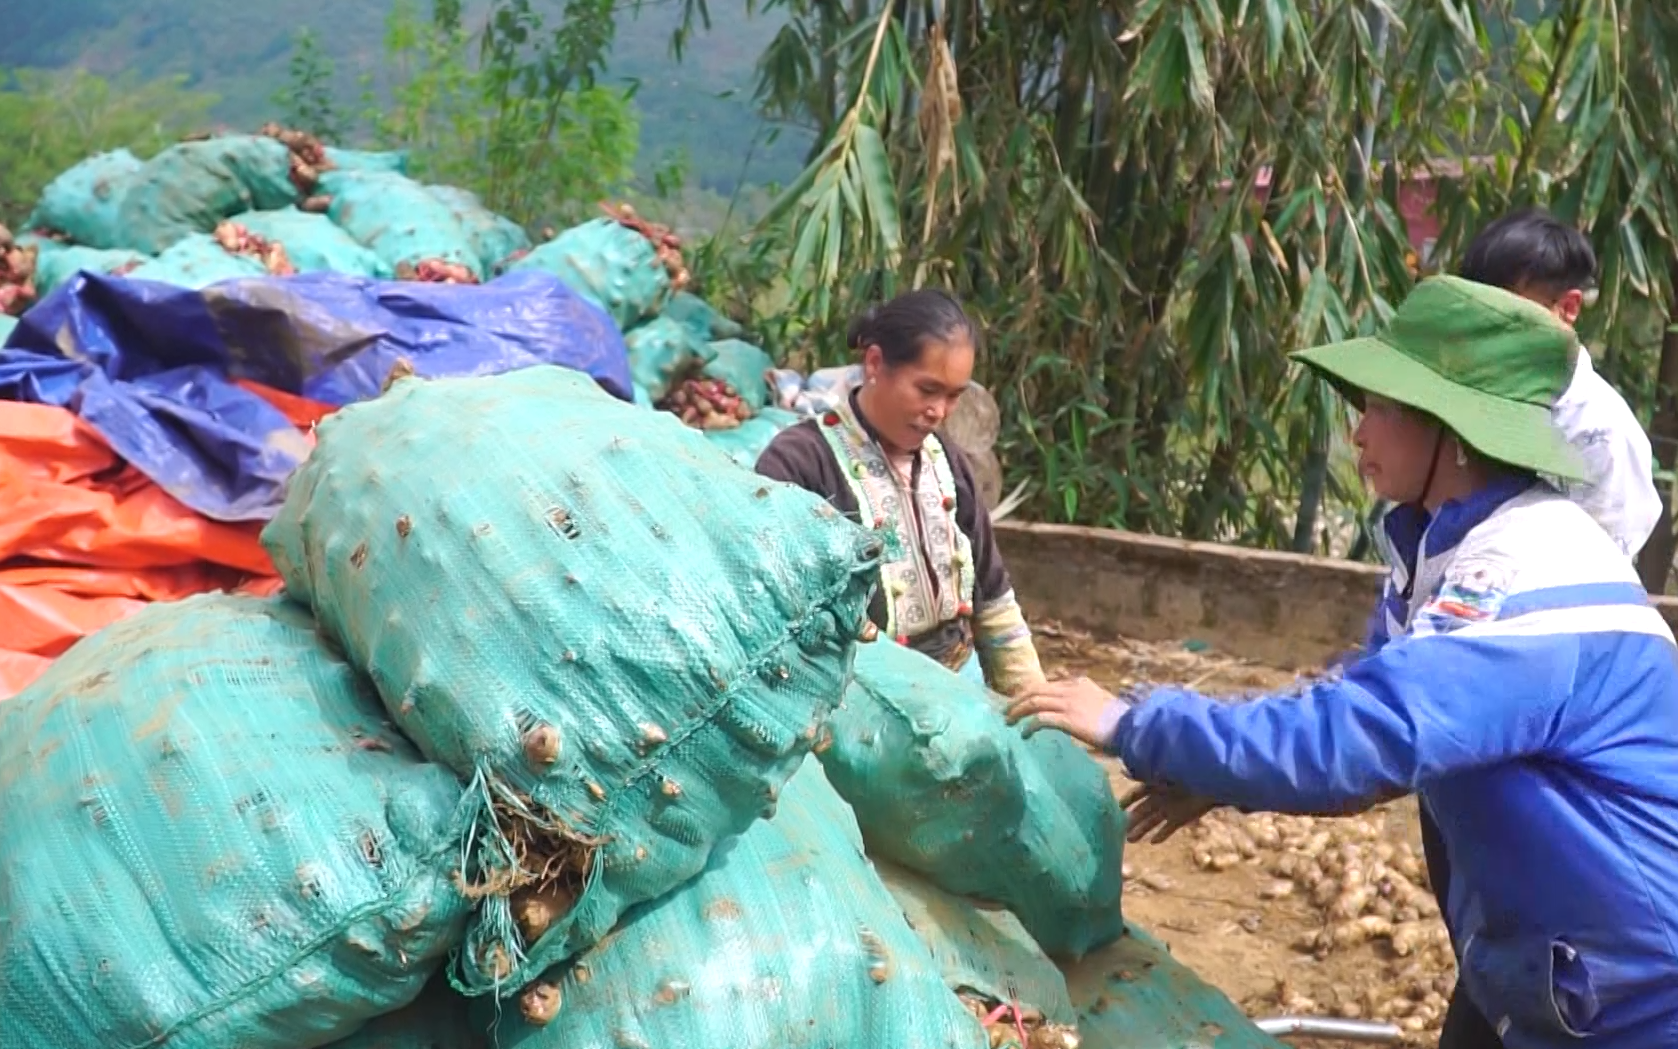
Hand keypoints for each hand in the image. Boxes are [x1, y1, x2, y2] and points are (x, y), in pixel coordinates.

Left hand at [1004, 676, 1130, 748]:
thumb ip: (1086, 705)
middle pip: (1035, 689)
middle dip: (1018, 699)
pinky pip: (1040, 719)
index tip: (1021, 702)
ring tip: (1009, 721)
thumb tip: (1077, 716)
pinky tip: (1024, 734)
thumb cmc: (1121, 723)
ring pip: (1033, 702)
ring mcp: (1069, 703)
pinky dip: (1029, 726)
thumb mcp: (1101, 706)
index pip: (1048, 685)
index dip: (1031, 693)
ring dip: (1017, 711)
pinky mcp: (1068, 719)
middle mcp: (1072, 689)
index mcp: (1080, 684)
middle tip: (1006, 710)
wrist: (1133, 729)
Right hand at [1120, 783, 1220, 843]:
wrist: (1212, 783)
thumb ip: (1143, 774)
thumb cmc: (1187, 774)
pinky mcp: (1180, 819)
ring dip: (1142, 830)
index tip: (1118, 807)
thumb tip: (1122, 771)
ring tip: (1130, 840)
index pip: (1136, 794)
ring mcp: (1170, 810)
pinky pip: (1168, 829)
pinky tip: (1153, 842)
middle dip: (1131, 821)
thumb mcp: (1163, 773)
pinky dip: (1161, 835)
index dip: (1127, 800)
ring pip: (1152, 822)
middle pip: (1142, 812)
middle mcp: (1160, 799)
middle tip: (1120, 831)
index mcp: (1155, 786)